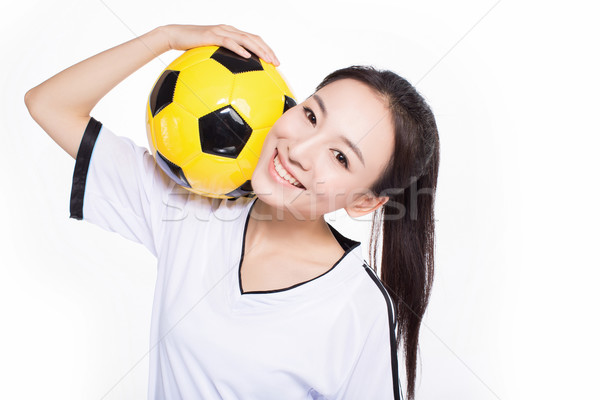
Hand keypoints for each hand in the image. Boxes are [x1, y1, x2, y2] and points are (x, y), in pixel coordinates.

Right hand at [160, 24, 279, 65]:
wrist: (173, 36)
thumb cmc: (190, 48)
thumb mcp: (208, 56)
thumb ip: (221, 63)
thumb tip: (230, 81)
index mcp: (230, 33)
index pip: (253, 39)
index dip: (266, 49)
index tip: (275, 63)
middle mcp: (228, 30)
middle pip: (254, 38)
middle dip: (267, 51)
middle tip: (277, 64)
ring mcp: (220, 31)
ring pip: (245, 39)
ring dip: (259, 50)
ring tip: (268, 61)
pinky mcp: (211, 35)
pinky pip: (228, 42)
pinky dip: (239, 49)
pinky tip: (248, 57)